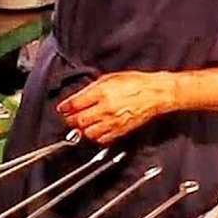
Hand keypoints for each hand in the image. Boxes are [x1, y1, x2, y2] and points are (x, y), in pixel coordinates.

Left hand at [56, 71, 177, 144]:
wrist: (155, 93)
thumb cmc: (136, 83)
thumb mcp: (111, 78)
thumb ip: (93, 88)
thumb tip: (80, 96)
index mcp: (102, 93)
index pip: (75, 104)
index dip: (65, 107)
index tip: (62, 108)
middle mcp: (105, 109)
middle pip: (79, 121)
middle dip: (70, 120)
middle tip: (69, 117)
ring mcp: (113, 121)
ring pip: (88, 133)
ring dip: (81, 130)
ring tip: (81, 125)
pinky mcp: (120, 130)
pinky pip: (102, 139)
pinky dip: (95, 137)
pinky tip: (94, 131)